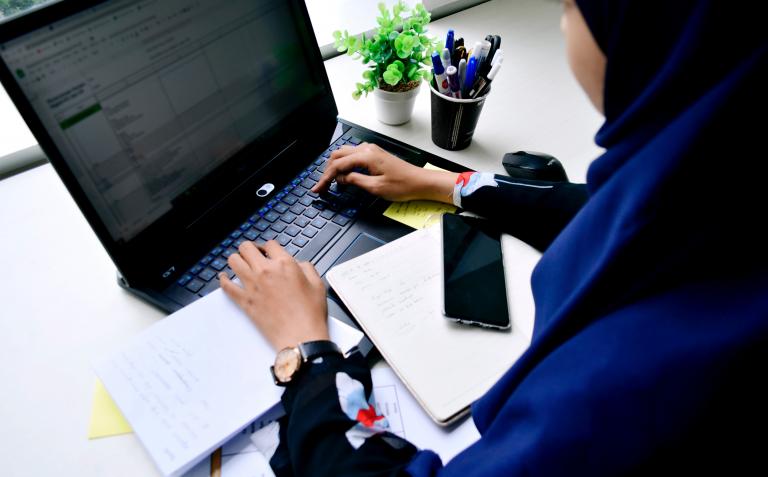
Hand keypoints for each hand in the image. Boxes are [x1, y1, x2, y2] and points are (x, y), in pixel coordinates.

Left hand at [219, 241, 328, 350]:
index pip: (270, 244)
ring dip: (236, 260)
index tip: (269, 252)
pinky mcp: (244, 301)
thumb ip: (307, 268)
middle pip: (246, 247)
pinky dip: (223, 280)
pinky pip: (226, 285)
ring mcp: (253, 285)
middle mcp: (266, 271)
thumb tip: (298, 264)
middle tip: (253, 256)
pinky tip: (225, 278)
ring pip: (233, 261)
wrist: (300, 336)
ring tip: (241, 265)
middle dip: (250, 249)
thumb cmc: (310, 314)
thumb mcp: (317, 284)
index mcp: (285, 264)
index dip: (270, 247)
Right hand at [312, 142, 456, 203]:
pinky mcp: (374, 155)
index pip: (338, 164)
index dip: (326, 177)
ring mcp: (371, 151)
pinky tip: (344, 176)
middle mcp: (367, 150)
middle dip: (327, 170)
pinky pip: (353, 156)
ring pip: (345, 154)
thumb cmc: (403, 185)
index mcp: (367, 156)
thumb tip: (341, 178)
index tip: (319, 188)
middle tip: (322, 186)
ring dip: (335, 166)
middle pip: (338, 155)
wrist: (420, 182)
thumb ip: (355, 181)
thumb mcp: (376, 187)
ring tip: (330, 182)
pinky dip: (345, 165)